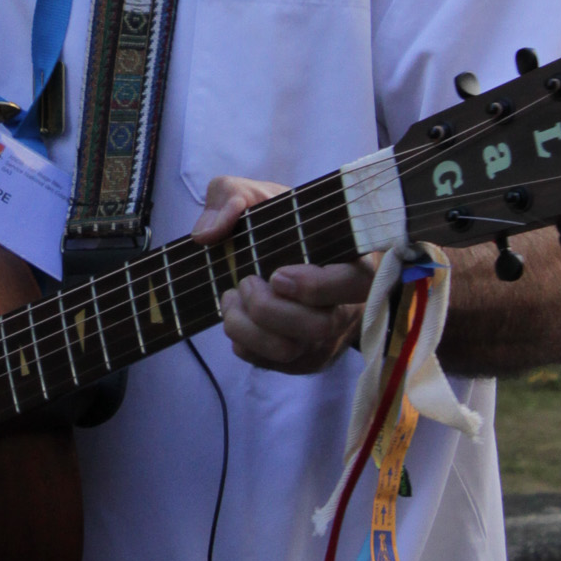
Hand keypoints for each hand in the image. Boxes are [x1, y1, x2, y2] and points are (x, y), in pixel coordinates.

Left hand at [194, 174, 371, 373]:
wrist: (278, 255)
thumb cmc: (279, 224)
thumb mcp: (257, 196)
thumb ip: (231, 196)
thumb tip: (207, 233)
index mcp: (350, 261)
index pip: (353, 284)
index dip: (315, 286)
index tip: (276, 274)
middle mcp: (345, 306)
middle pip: (318, 326)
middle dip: (268, 308)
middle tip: (246, 282)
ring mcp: (325, 338)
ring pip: (290, 351)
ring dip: (247, 328)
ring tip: (232, 299)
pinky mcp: (303, 359)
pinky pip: (270, 364)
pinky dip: (243, 342)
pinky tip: (238, 316)